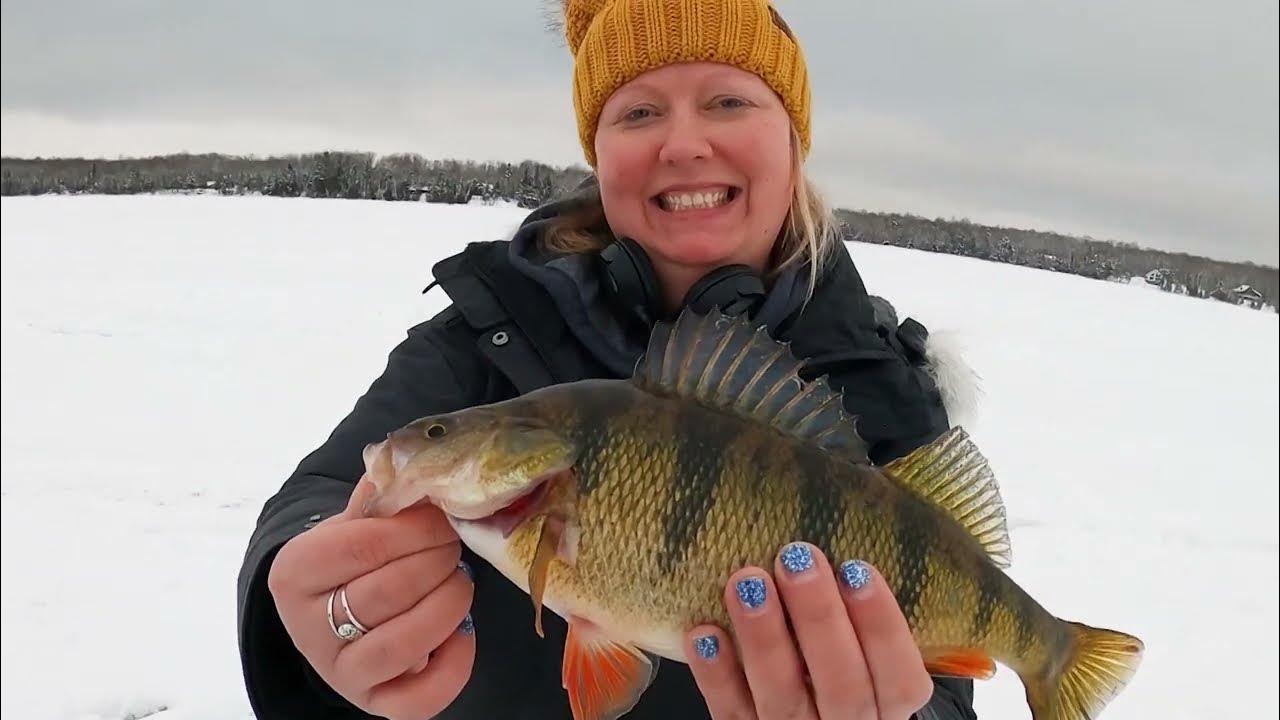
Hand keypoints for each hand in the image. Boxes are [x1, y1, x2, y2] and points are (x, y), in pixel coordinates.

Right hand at [267, 474, 474, 718]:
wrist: (331, 616)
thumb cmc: (350, 561)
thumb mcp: (352, 523)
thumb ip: (379, 497)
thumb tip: (412, 462)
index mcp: (294, 571)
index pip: (361, 545)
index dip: (414, 530)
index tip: (441, 517)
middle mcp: (306, 629)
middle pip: (386, 593)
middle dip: (437, 562)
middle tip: (455, 544)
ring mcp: (339, 672)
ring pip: (401, 645)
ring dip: (447, 607)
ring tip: (460, 582)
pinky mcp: (372, 703)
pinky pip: (416, 700)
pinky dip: (453, 666)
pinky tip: (463, 633)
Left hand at [683, 543, 933, 719]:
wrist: (805, 713)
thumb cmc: (840, 650)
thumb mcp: (864, 632)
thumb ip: (864, 594)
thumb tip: (855, 496)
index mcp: (890, 701)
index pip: (902, 676)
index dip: (883, 624)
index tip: (858, 567)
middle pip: (844, 686)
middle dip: (819, 618)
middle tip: (795, 556)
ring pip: (785, 700)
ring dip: (765, 638)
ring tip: (747, 581)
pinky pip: (731, 713)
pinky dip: (717, 674)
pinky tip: (704, 631)